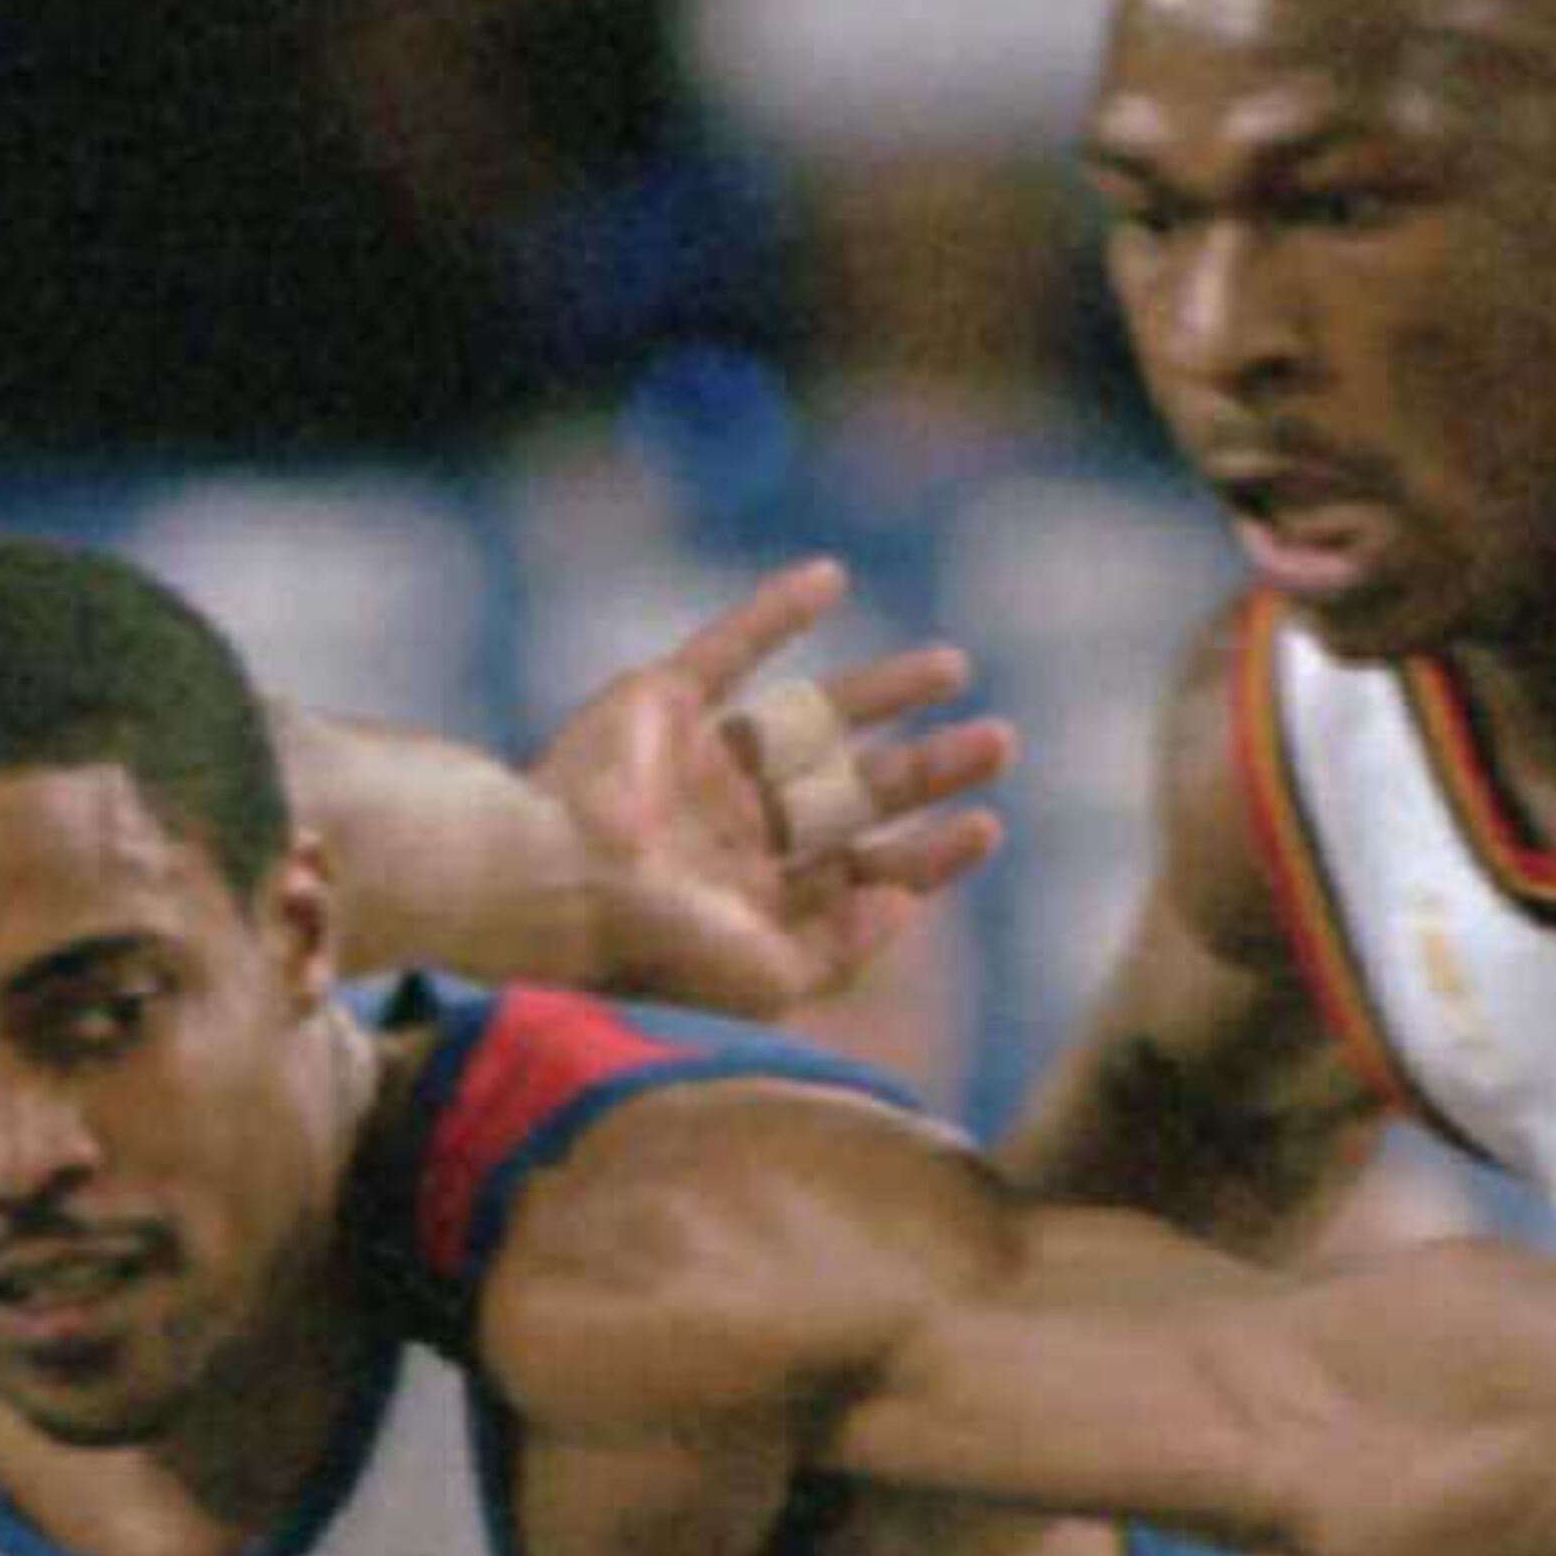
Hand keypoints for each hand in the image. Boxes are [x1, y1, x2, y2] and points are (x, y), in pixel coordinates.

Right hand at [538, 555, 1013, 1022]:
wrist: (555, 878)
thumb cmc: (658, 943)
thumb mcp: (771, 977)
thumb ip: (843, 950)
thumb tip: (906, 907)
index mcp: (758, 899)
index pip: (864, 870)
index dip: (929, 853)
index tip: (986, 825)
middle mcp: (735, 832)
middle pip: (855, 793)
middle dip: (927, 769)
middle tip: (1000, 744)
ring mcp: (700, 764)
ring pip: (810, 718)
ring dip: (882, 692)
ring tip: (954, 666)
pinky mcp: (660, 704)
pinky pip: (728, 645)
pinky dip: (775, 611)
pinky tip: (831, 579)